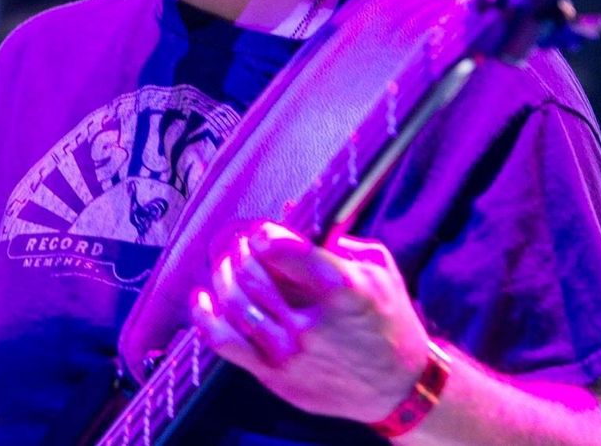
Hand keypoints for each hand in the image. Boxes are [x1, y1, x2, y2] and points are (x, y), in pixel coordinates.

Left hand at [189, 221, 430, 424]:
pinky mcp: (275, 376)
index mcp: (340, 288)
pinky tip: (203, 299)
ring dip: (223, 276)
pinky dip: (206, 318)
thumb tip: (291, 215)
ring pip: (233, 304)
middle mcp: (311, 322)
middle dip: (239, 250)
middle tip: (239, 244)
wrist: (397, 386)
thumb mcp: (378, 268)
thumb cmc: (389, 319)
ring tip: (226, 265)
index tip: (261, 233)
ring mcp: (289, 353)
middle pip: (251, 273)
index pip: (280, 248)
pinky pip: (226, 343)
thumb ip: (337, 239)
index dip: (262, 234)